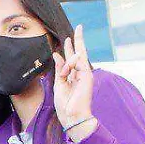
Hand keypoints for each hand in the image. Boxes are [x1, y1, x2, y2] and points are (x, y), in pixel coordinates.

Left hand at [52, 25, 96, 140]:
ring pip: (77, 57)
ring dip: (68, 58)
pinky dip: (70, 64)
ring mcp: (85, 74)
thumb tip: (56, 54)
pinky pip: (79, 63)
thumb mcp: (58, 84)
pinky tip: (67, 67)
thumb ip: (59, 69)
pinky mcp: (87, 75)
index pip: (71, 59)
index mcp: (73, 76)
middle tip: (79, 27)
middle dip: (78, 40)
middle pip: (78, 53)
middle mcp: (80, 74)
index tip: (68, 38)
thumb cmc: (65, 104)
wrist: (72, 116)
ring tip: (65, 65)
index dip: (70, 48)